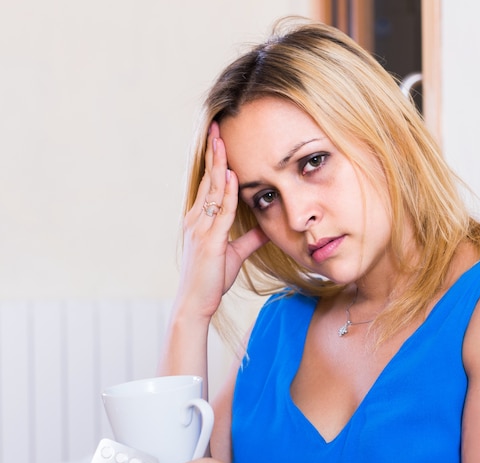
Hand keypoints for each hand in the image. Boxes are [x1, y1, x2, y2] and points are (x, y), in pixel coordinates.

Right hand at [176, 122, 268, 319]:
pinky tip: (234, 176)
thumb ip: (249, 239)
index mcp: (199, 221)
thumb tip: (267, 228)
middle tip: (217, 127)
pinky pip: (221, 212)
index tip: (220, 140)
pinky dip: (228, 193)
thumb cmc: (211, 280)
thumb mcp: (235, 255)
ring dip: (219, 165)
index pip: (209, 185)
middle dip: (213, 154)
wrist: (195, 303)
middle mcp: (196, 220)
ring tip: (221, 140)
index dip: (215, 163)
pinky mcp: (209, 241)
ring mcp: (200, 229)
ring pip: (213, 191)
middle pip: (208, 181)